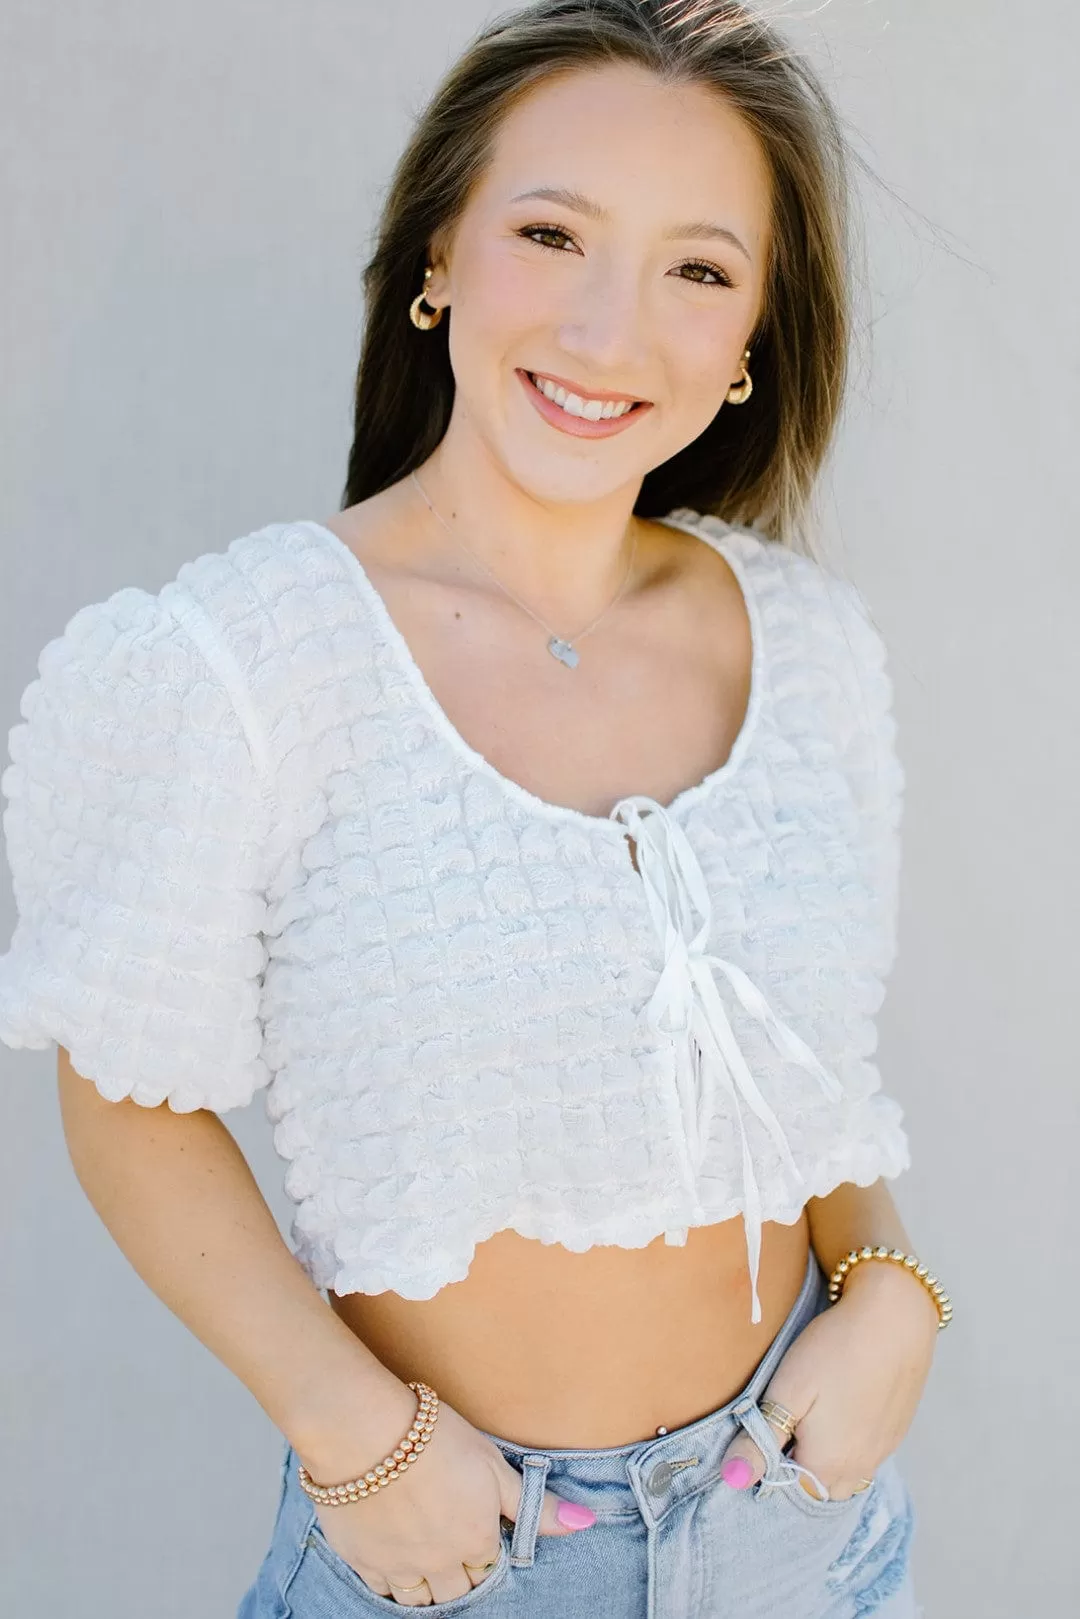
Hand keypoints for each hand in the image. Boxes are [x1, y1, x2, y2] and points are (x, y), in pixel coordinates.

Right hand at [296, 1392, 596, 1606]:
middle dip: (461, 1574)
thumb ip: (533, 1504)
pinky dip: (393, 1583)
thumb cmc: (433, 1437)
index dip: (486, 1549)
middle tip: (454, 1548)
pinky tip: (395, 1561)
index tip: (479, 1532)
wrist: (364, 1432)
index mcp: (475, 1540)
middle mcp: (440, 1563)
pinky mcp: (362, 1560)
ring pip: (421, 1600)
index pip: (490, 1566)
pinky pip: (383, 1592)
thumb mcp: (492, 1464)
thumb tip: (585, 1523)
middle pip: (458, 1590)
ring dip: (429, 1586)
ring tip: (428, 1560)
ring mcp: (399, 1566)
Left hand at [717, 1261, 939, 1500]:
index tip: (762, 1432)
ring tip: (813, 1414)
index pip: (787, 1490)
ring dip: (825, 1458)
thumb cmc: (834, 1350)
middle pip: (817, 1488)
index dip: (769, 1467)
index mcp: (826, 1465)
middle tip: (786, 1421)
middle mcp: (858, 1469)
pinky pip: (866, 1456)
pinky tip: (841, 1408)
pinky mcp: (896, 1432)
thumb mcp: (786, 1391)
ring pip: (844, 1475)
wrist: (895, 1318)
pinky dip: (849, 1445)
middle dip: (797, 1467)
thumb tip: (733, 1480)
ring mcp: (882, 1452)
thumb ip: (760, 1440)